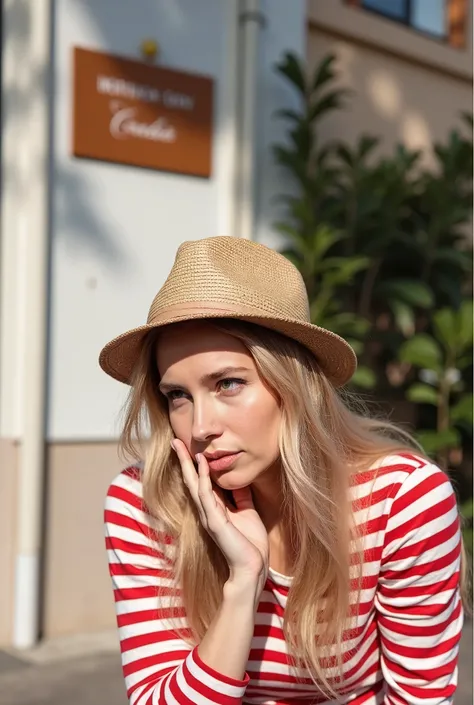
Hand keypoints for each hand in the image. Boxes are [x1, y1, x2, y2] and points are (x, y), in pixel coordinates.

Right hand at [172, 439, 268, 592]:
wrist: (251, 567)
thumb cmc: (250, 543)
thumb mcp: (247, 512)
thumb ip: (241, 496)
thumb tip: (240, 479)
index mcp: (214, 508)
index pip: (201, 481)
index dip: (195, 464)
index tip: (189, 446)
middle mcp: (207, 510)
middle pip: (192, 480)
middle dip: (183, 460)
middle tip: (175, 441)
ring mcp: (209, 516)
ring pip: (194, 484)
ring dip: (188, 464)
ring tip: (181, 446)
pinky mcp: (215, 522)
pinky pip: (207, 495)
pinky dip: (204, 478)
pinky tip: (202, 464)